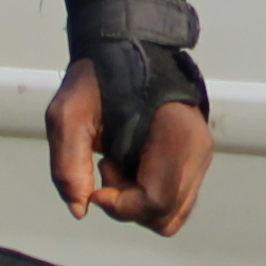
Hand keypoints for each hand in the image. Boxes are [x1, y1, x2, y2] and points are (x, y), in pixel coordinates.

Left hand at [49, 65, 210, 234]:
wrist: (125, 49)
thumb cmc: (99, 76)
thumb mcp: (67, 114)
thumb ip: (67, 165)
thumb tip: (81, 207)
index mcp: (176, 136)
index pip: (157, 201)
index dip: (121, 206)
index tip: (97, 187)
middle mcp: (196, 152)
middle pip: (164, 215)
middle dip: (127, 205)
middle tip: (106, 168)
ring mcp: (198, 158)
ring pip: (170, 214)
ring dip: (135, 202)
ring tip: (116, 165)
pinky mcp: (192, 162)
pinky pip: (171, 199)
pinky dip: (144, 194)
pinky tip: (127, 164)